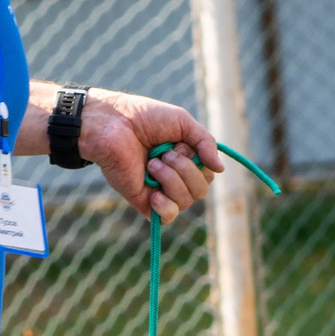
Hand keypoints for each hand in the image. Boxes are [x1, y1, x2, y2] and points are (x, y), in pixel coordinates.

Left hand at [79, 89, 223, 222]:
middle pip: (201, 190)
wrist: (113, 123)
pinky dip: (165, 206)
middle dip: (186, 169)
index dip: (200, 162)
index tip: (180, 144)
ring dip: (172, 179)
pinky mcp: (143, 201)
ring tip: (151, 162)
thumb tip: (221, 169)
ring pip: (186, 201)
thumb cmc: (145, 118)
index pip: (208, 175)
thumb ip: (205, 143)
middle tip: (164, 153)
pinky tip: (154, 193)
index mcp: (185, 160)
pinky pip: (167, 217)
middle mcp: (175, 177)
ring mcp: (159, 190)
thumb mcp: (184, 122)